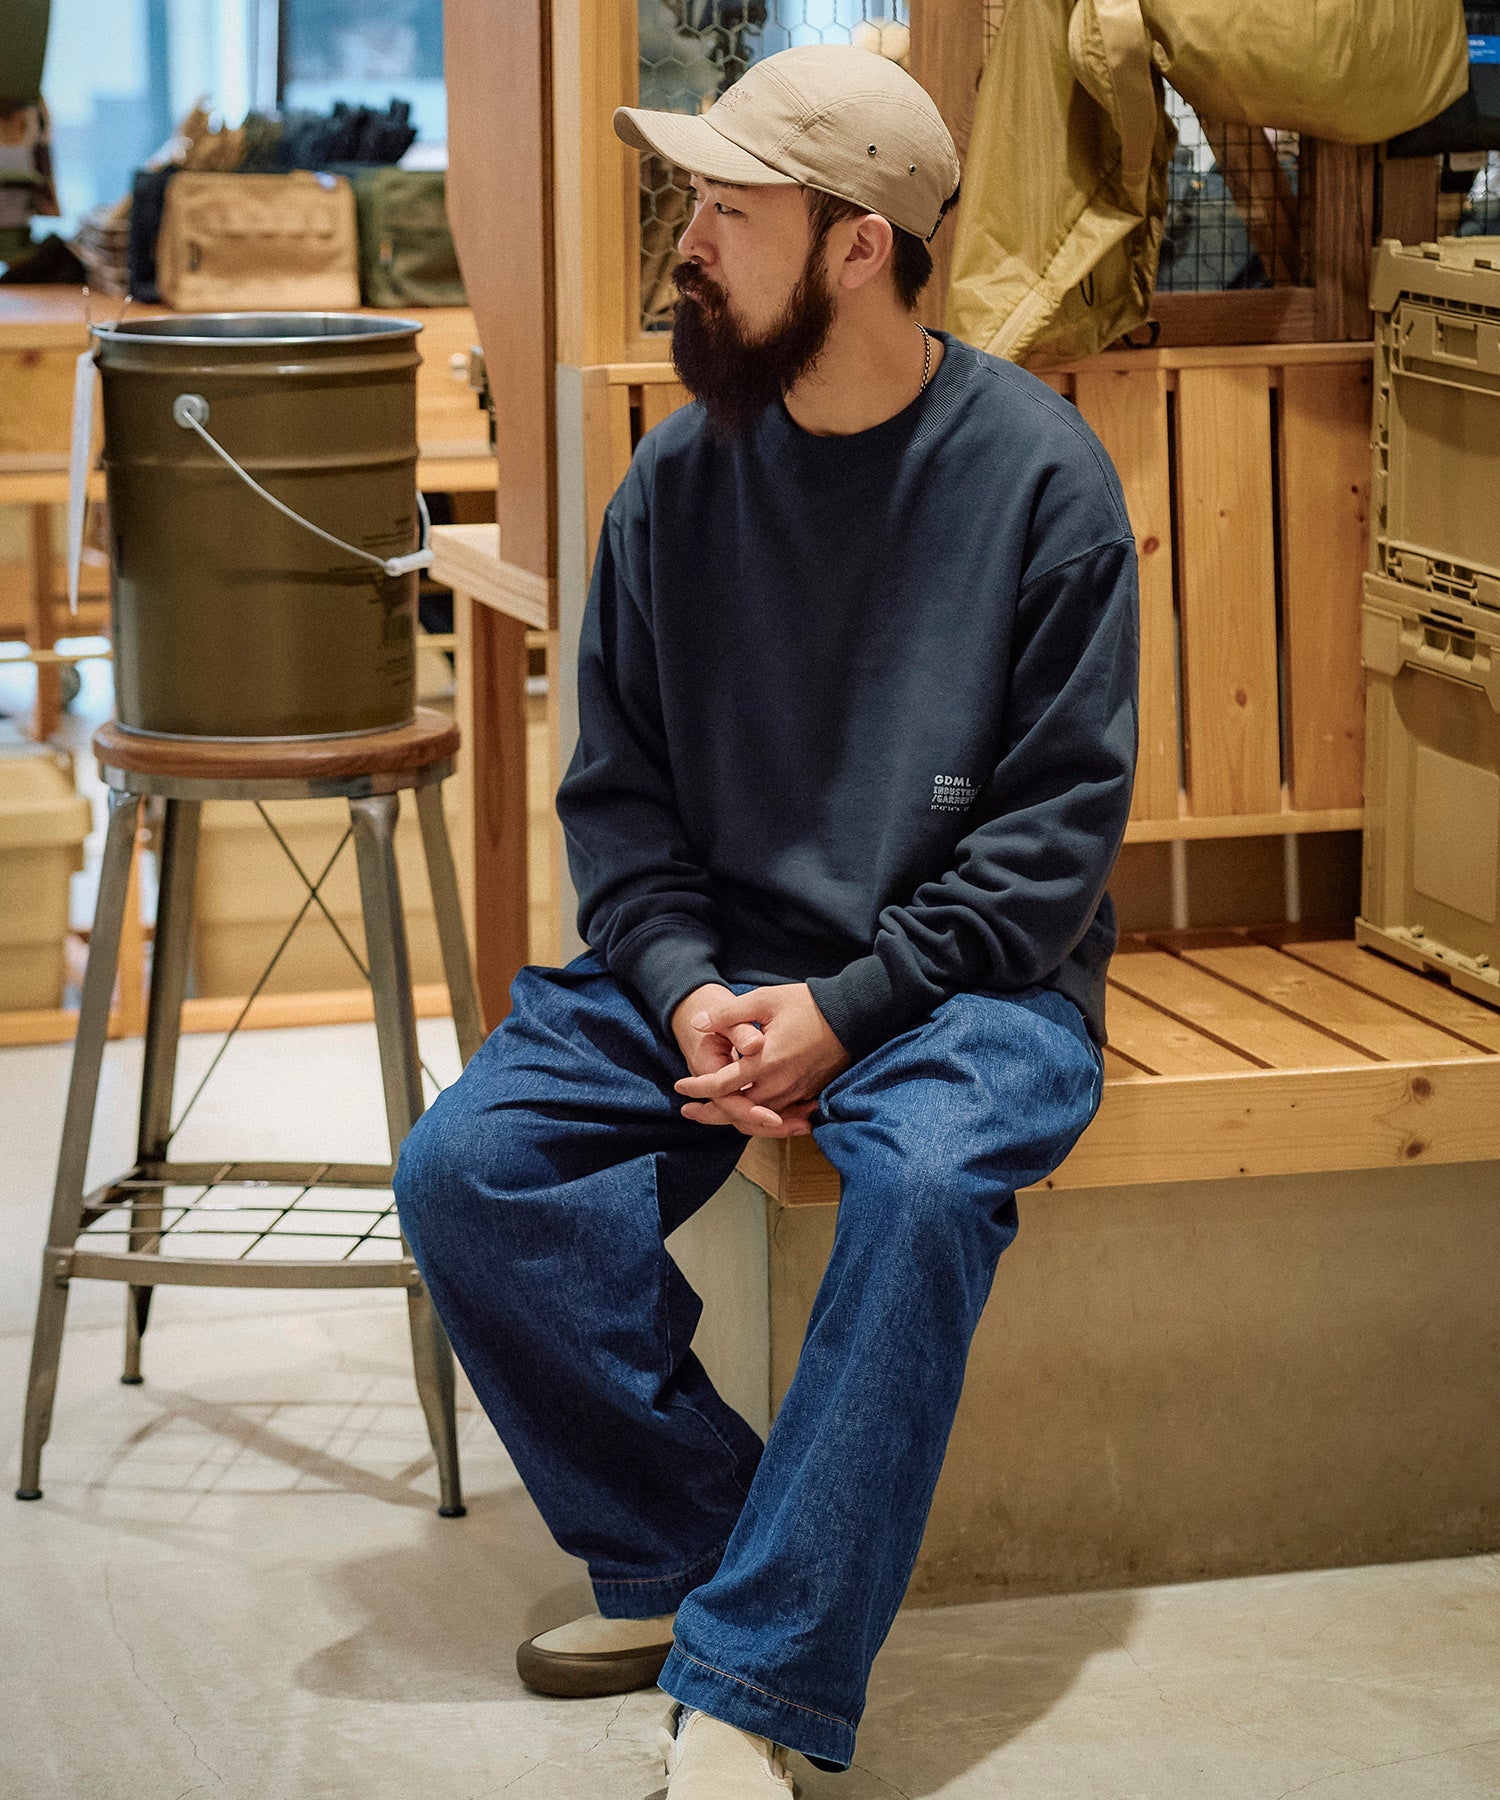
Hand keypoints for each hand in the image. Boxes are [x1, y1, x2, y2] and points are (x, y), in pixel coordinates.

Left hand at [671, 982, 849, 1136]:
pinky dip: (759, 1117)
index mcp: (765, 1062)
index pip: (722, 1085)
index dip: (697, 1088)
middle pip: (737, 1111)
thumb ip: (728, 1014)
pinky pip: (779, 1115)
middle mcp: (780, 1085)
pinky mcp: (808, 1095)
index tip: (680, 1086)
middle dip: (710, 1113)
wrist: (852, 1015)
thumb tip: (698, 1023)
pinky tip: (748, 1111)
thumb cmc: (807, 1005)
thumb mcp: (764, 1000)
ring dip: (734, 1117)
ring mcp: (796, 1093)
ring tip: (713, 1113)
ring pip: (758, 1117)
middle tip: (688, 1112)